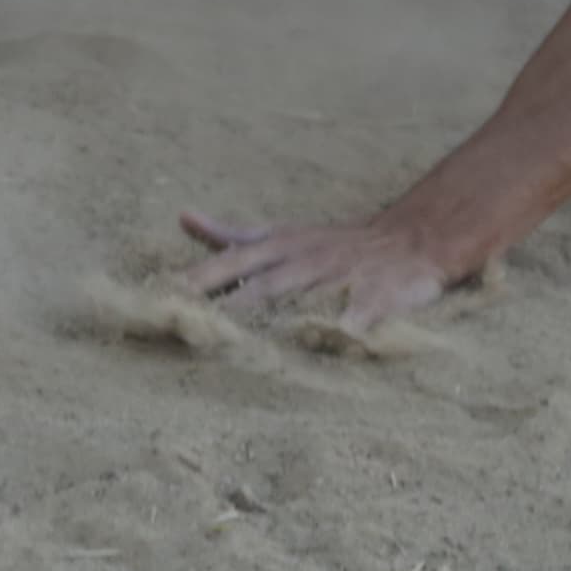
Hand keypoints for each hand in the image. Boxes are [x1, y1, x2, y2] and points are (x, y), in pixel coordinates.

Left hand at [178, 208, 472, 335]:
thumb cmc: (335, 245)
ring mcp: (336, 281)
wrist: (411, 240)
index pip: (227, 266)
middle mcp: (301, 263)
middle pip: (255, 291)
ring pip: (299, 305)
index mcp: (276, 248)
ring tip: (237, 350)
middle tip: (187, 332)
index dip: (196, 283)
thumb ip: (233, 234)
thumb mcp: (281, 234)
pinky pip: (352, 322)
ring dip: (269, 325)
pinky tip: (320, 352)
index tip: (160, 301)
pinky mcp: (374, 301)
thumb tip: (184, 218)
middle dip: (223, 312)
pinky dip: (336, 334)